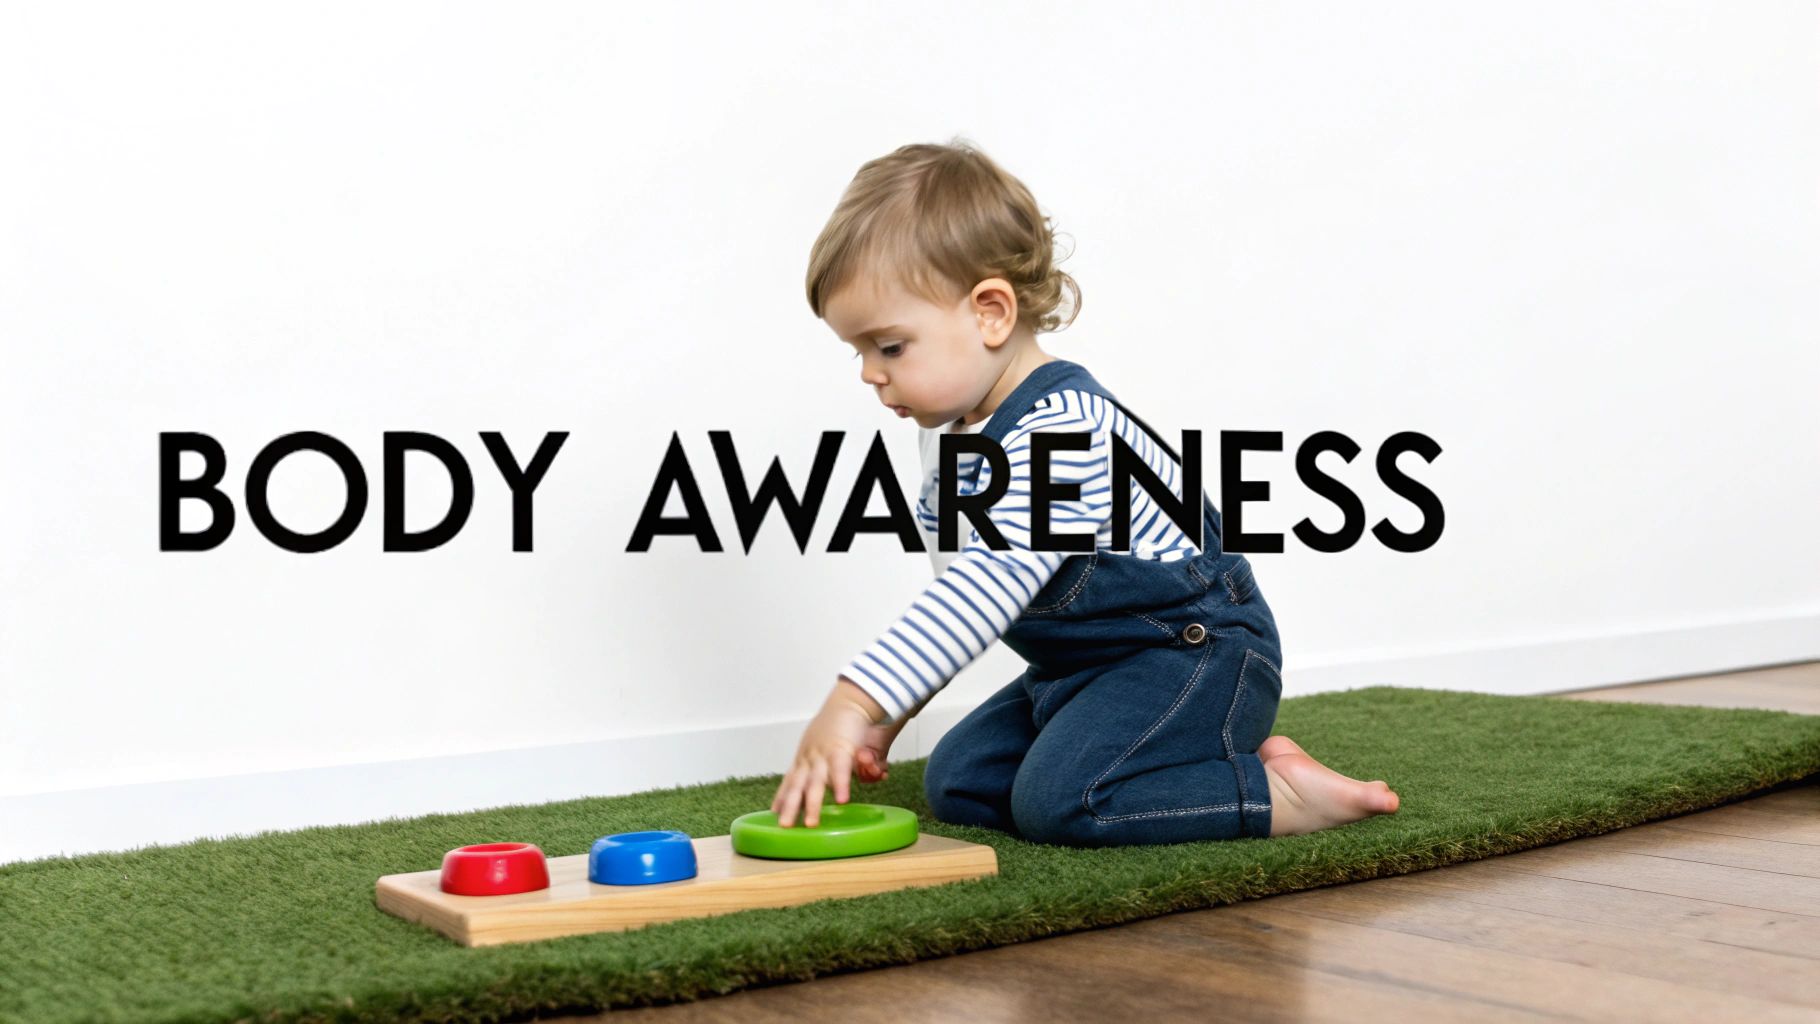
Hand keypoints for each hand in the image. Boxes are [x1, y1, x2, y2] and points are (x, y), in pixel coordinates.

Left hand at [771, 679, 904, 826]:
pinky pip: (841, 770)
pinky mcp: (841, 747)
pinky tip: (842, 801)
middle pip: (797, 785)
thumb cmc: (842, 721)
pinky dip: (841, 785)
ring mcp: (823, 753)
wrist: (852, 699)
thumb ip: (841, 765)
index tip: (774, 812)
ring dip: (813, 804)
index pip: (790, 779)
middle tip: (784, 825)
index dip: (782, 796)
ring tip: (811, 823)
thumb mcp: (833, 744)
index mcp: (806, 756)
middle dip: (791, 807)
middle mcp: (810, 756)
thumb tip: (861, 777)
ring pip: (816, 782)